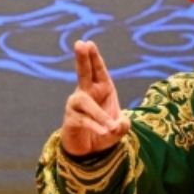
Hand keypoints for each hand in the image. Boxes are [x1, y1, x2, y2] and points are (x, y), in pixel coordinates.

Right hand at [61, 39, 127, 155]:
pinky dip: (95, 126)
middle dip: (82, 58)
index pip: (98, 70)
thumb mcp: (119, 128)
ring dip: (100, 115)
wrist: (90, 151)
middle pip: (83, 73)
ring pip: (85, 102)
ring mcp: (76, 105)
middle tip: (79, 43)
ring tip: (111, 127)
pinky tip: (104, 132)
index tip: (88, 43)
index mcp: (102, 88)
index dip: (94, 57)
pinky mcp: (70, 119)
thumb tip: (118, 124)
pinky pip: (83, 119)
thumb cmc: (105, 132)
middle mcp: (86, 92)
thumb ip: (123, 125)